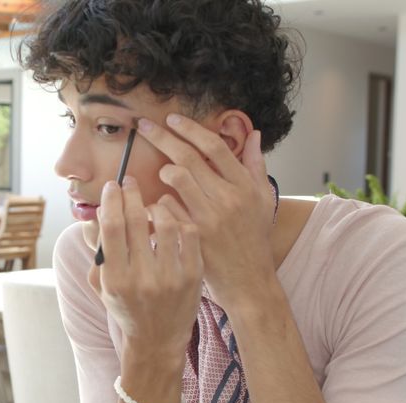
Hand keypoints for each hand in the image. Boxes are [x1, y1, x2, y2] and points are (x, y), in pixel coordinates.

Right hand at [89, 176, 202, 359]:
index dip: (111, 200)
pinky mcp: (193, 276)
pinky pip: (188, 234)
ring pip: (165, 223)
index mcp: (115, 279)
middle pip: (136, 220)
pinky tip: (173, 220)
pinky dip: (179, 220)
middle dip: (131, 194)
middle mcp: (142, 278)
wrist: (157, 339)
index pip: (112, 227)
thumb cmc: (126, 307)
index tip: (112, 186)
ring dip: (157, 206)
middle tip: (130, 181)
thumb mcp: (101, 284)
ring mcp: (170, 277)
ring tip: (152, 205)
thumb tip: (97, 212)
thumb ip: (97, 250)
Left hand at [136, 115, 276, 306]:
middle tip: (144, 126)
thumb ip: (254, 164)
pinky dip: (158, 202)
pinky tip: (155, 203)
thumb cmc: (253, 237)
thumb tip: (252, 133)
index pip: (215, 146)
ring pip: (176, 179)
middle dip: (162, 138)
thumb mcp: (262, 199)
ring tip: (161, 172)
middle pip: (189, 157)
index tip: (172, 119)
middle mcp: (227, 198)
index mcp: (244, 185)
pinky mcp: (193, 236)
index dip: (191, 129)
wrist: (248, 279)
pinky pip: (167, 208)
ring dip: (162, 171)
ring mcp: (209, 218)